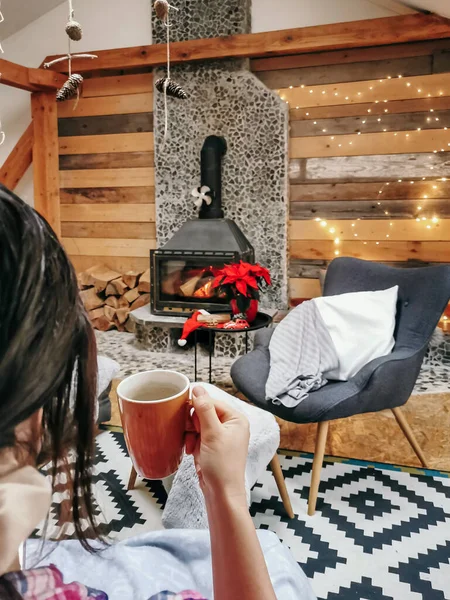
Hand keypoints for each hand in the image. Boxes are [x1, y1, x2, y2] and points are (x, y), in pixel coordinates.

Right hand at [185, 386, 249, 502]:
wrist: (221, 494)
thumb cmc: (222, 466)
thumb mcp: (212, 434)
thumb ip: (204, 409)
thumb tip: (197, 389)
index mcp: (236, 419)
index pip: (212, 402)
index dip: (196, 407)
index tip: (183, 413)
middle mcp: (230, 425)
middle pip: (203, 412)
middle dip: (193, 424)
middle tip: (191, 434)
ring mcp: (220, 436)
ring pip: (197, 424)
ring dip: (190, 434)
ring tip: (191, 446)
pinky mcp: (212, 446)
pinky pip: (197, 436)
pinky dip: (191, 442)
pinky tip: (191, 451)